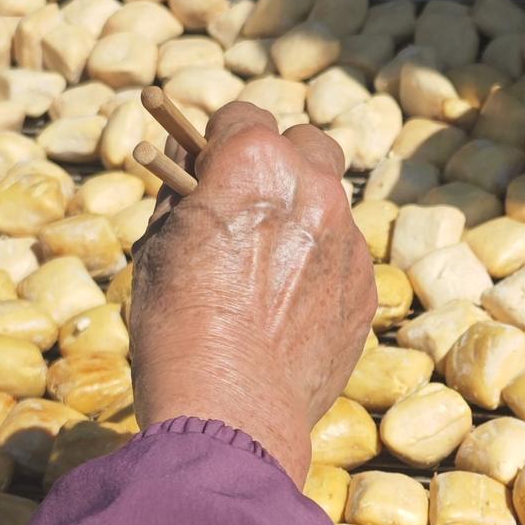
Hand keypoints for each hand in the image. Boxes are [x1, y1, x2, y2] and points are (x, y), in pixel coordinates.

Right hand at [131, 102, 375, 484]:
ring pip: (329, 206)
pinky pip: (344, 260)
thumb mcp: (159, 244)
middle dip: (280, 166)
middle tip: (250, 206)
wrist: (231, 407)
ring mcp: (347, 239)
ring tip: (265, 276)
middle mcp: (313, 189)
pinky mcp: (366, 288)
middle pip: (306, 147)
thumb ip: (182, 193)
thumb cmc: (179, 325)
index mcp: (254, 164)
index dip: (222, 141)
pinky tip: (288, 314)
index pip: (244, 117)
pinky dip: (321, 272)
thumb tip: (188, 165)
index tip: (210, 165)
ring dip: (303, 221)